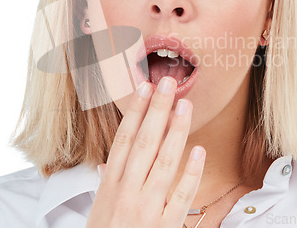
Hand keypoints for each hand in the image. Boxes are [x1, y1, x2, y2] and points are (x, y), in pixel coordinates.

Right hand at [86, 76, 205, 227]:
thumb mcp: (97, 210)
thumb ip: (105, 184)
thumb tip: (107, 164)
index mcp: (109, 185)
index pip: (123, 139)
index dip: (135, 111)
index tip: (145, 88)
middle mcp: (126, 191)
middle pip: (144, 142)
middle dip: (157, 110)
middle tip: (168, 83)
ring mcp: (146, 208)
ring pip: (163, 162)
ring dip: (175, 131)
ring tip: (185, 105)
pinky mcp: (164, 226)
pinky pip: (181, 196)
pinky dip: (190, 173)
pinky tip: (199, 151)